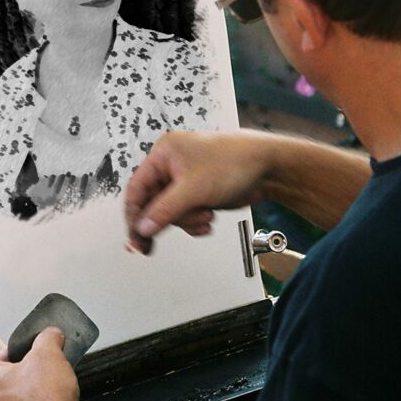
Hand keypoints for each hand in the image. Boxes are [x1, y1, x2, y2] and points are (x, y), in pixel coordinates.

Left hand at [0, 327, 87, 400]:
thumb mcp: (50, 354)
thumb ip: (47, 337)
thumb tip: (50, 334)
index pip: (4, 356)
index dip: (27, 354)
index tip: (40, 358)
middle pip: (6, 381)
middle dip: (26, 378)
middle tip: (45, 378)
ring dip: (26, 399)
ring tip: (45, 398)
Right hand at [125, 130, 272, 253]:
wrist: (267, 167)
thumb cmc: (234, 162)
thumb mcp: (194, 189)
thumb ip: (165, 211)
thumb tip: (142, 228)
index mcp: (164, 154)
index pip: (136, 188)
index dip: (133, 215)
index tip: (134, 238)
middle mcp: (171, 165)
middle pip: (153, 203)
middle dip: (167, 219)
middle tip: (150, 246)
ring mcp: (185, 180)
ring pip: (171, 212)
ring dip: (187, 220)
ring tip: (205, 216)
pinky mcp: (198, 192)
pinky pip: (186, 214)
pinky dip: (196, 221)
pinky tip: (209, 219)